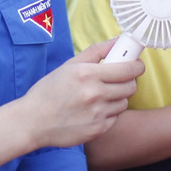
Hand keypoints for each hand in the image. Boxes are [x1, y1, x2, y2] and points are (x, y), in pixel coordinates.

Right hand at [18, 40, 141, 148]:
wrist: (33, 121)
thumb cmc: (49, 91)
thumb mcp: (69, 65)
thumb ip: (96, 51)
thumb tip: (118, 40)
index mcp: (87, 74)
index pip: (128, 69)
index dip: (136, 65)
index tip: (136, 64)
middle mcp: (95, 94)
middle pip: (131, 86)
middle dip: (128, 81)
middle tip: (117, 79)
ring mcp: (98, 114)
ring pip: (124, 103)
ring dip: (117, 98)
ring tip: (100, 96)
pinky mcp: (98, 130)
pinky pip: (115, 118)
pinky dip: (109, 113)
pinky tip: (94, 110)